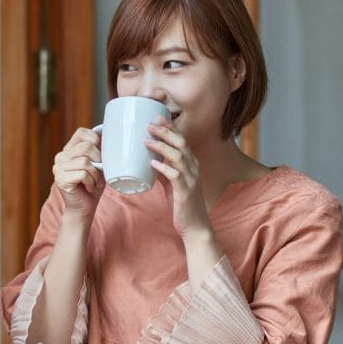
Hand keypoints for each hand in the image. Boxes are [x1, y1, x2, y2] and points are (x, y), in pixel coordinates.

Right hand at [52, 128, 104, 219]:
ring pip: (85, 161)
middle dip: (99, 161)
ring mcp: (58, 168)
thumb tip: (109, 138)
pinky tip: (89, 187)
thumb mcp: (99, 166)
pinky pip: (83, 173)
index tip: (101, 155)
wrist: (83, 209)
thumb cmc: (92, 187)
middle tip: (100, 173)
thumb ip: (100, 152)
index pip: (82, 132)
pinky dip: (91, 182)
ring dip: (96, 175)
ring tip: (95, 182)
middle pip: (86, 147)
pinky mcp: (60, 179)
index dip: (95, 140)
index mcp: (69, 150)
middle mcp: (61, 157)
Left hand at [145, 118, 211, 239]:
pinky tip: (152, 163)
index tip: (159, 118)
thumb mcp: (172, 183)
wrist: (195, 226)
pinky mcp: (186, 191)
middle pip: (181, 144)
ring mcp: (191, 179)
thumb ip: (163, 171)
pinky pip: (175, 175)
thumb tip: (148, 160)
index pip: (182, 141)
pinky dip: (163, 167)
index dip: (172, 129)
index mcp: (191, 164)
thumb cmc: (183, 204)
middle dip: (166, 132)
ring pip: (178, 156)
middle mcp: (193, 168)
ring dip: (162, 147)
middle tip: (150, 124)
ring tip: (147, 141)